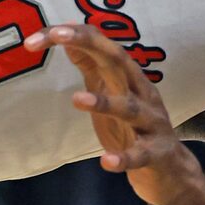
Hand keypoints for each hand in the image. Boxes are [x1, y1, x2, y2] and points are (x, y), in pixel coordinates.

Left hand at [27, 23, 204, 204]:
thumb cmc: (134, 125)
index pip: (99, 44)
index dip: (69, 36)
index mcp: (128, 76)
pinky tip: (106, 161)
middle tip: (59, 37)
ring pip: (129, 108)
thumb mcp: (112, 90)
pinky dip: (124, 158)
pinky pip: (140, 154)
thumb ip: (92, 65)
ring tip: (78, 100)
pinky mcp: (156, 153)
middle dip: (90, 44)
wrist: (170, 169)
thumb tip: (67, 37)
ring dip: (105, 102)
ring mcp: (151, 122)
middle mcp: (141, 92)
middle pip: (118, 60)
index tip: (34, 38)